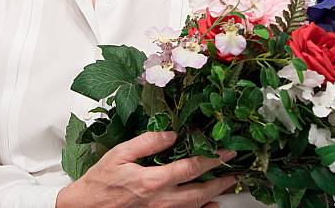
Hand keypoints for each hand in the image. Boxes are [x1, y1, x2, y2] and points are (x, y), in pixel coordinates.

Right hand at [56, 130, 237, 207]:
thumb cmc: (99, 182)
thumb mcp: (119, 154)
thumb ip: (147, 142)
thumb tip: (171, 134)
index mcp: (152, 181)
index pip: (191, 168)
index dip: (211, 159)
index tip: (226, 152)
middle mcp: (160, 201)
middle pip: (199, 192)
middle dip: (220, 181)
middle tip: (235, 171)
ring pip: (194, 207)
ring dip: (213, 196)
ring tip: (227, 185)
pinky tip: (209, 207)